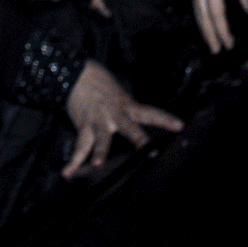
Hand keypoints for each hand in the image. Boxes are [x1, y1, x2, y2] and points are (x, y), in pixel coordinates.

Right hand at [62, 59, 182, 176]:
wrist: (77, 73)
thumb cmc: (99, 82)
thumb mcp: (119, 94)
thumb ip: (127, 109)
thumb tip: (134, 120)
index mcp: (127, 106)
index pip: (150, 113)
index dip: (165, 119)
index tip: (179, 126)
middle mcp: (115, 115)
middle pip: (129, 128)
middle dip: (138, 138)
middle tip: (148, 149)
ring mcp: (98, 121)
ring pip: (100, 138)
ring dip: (99, 152)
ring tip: (97, 164)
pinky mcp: (83, 126)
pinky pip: (79, 146)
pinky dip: (73, 162)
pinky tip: (68, 173)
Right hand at [191, 0, 247, 52]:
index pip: (215, 13)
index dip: (222, 31)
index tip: (228, 46)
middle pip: (201, 12)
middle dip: (209, 32)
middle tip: (217, 50)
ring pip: (197, 4)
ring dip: (205, 21)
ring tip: (213, 36)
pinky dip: (204, 7)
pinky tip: (211, 9)